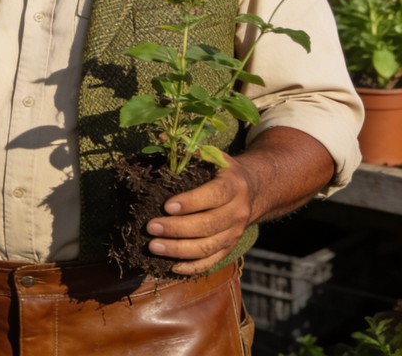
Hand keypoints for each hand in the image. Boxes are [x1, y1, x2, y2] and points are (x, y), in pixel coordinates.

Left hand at [145, 154, 255, 275]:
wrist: (254, 189)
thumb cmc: (223, 169)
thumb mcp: (214, 154)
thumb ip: (191, 150)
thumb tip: (162, 138)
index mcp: (233, 185)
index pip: (213, 196)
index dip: (191, 202)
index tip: (167, 205)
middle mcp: (238, 211)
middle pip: (208, 225)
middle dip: (177, 228)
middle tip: (150, 227)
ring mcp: (235, 233)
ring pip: (208, 247)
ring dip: (179, 249)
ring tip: (153, 246)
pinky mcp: (230, 246)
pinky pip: (212, 262)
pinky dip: (192, 267)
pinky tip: (171, 266)